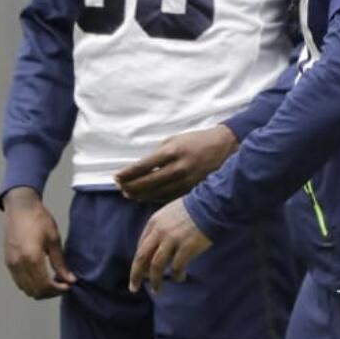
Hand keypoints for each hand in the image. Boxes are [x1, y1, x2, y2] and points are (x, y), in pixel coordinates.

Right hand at [2, 187, 76, 298]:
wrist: (20, 207)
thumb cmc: (39, 220)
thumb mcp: (54, 240)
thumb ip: (60, 262)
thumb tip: (70, 280)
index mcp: (32, 258)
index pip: (44, 285)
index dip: (58, 290)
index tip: (68, 285)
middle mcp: (19, 265)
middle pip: (34, 291)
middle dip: (50, 293)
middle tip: (63, 285)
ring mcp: (11, 264)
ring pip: (25, 289)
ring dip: (40, 290)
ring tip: (53, 282)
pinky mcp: (8, 262)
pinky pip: (19, 282)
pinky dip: (30, 284)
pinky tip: (41, 277)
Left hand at [114, 125, 238, 203]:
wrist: (224, 147)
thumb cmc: (196, 141)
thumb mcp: (175, 139)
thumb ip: (158, 153)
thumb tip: (142, 167)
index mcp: (171, 152)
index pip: (142, 166)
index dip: (127, 174)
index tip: (116, 177)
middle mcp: (178, 168)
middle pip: (147, 182)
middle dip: (131, 187)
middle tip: (120, 188)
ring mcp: (185, 181)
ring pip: (157, 193)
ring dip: (140, 195)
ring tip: (130, 195)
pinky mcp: (191, 189)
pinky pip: (169, 197)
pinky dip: (155, 198)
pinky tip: (147, 198)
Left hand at [128, 198, 212, 294]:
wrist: (211, 204)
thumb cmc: (193, 208)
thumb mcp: (169, 213)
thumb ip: (161, 228)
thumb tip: (157, 248)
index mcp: (154, 223)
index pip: (141, 246)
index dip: (138, 262)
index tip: (139, 272)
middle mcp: (159, 232)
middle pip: (142, 258)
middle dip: (136, 275)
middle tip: (134, 288)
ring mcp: (172, 240)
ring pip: (156, 266)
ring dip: (155, 281)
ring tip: (157, 290)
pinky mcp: (186, 247)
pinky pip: (177, 267)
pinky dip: (177, 275)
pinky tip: (180, 277)